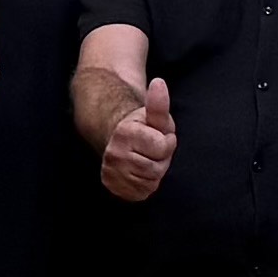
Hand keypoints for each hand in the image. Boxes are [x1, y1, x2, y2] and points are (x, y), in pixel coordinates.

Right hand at [98, 75, 176, 201]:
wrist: (118, 139)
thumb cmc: (143, 128)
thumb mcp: (154, 116)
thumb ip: (159, 103)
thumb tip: (159, 82)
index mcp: (125, 133)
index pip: (162, 147)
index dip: (167, 143)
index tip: (159, 137)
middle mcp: (114, 153)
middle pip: (156, 169)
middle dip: (160, 160)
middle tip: (151, 151)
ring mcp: (111, 171)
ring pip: (149, 183)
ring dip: (153, 173)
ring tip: (145, 160)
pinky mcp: (111, 185)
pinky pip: (140, 193)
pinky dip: (144, 185)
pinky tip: (138, 172)